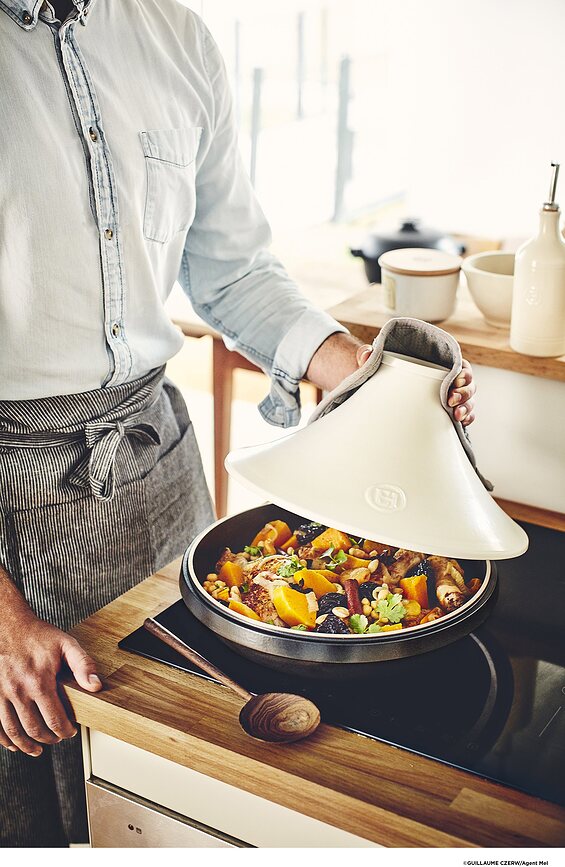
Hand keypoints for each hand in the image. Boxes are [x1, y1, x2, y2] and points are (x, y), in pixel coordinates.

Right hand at [0, 611, 102, 756]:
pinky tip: (13, 743)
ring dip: (26, 745)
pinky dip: (4, 739)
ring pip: (13, 731)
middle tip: (56, 739)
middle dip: (49, 739)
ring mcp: (1, 694)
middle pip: (34, 729)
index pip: (54, 719)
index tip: (70, 732)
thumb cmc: (37, 635)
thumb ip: (83, 664)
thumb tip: (96, 685)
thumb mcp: (66, 644)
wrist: (7, 625)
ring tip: (37, 748)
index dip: (65, 731)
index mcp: (39, 681)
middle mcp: (18, 691)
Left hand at [356, 345, 475, 425]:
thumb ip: (369, 355)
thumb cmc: (379, 372)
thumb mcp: (372, 362)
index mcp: (436, 363)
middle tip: (451, 400)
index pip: (459, 364)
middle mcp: (445, 379)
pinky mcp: (443, 412)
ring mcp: (446, 396)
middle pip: (467, 383)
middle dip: (465, 392)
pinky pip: (462, 414)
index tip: (456, 379)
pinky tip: (461, 423)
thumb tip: (366, 353)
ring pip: (468, 400)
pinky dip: (466, 418)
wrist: (376, 390)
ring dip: (467, 407)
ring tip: (456, 415)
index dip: (463, 371)